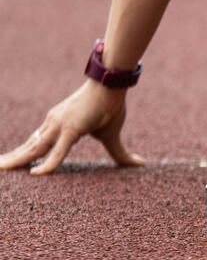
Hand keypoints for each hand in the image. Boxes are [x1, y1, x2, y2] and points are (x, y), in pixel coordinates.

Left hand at [0, 80, 142, 174]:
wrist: (113, 85)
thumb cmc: (112, 106)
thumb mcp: (112, 135)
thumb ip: (120, 154)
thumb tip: (140, 164)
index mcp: (60, 123)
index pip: (37, 142)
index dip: (25, 153)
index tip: (12, 162)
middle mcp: (54, 123)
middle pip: (29, 145)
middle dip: (13, 158)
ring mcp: (61, 125)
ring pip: (34, 148)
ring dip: (17, 161)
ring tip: (1, 170)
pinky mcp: (72, 128)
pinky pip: (58, 150)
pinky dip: (47, 163)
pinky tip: (36, 174)